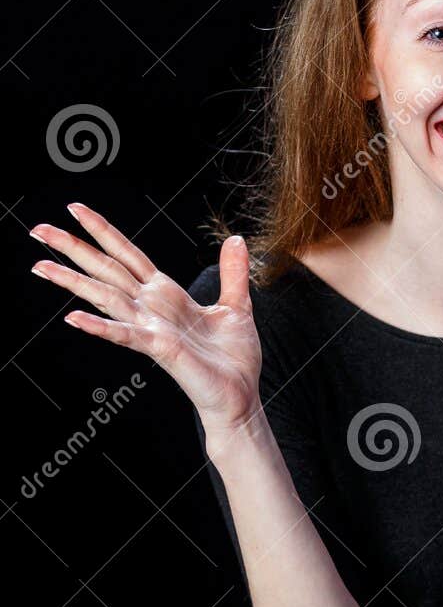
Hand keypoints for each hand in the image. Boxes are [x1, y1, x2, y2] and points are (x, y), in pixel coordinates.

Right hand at [29, 203, 262, 432]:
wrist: (240, 397)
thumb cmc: (233, 359)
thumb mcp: (236, 305)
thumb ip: (232, 272)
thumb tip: (236, 239)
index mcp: (166, 294)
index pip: (128, 255)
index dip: (103, 231)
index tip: (75, 209)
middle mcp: (151, 308)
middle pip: (106, 270)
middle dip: (72, 248)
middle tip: (38, 228)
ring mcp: (151, 328)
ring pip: (105, 296)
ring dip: (73, 281)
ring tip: (41, 266)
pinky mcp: (160, 349)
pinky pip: (126, 334)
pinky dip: (100, 326)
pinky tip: (73, 318)